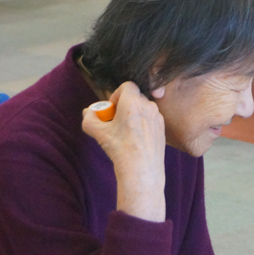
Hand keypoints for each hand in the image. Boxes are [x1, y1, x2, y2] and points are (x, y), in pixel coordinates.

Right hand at [82, 82, 166, 221]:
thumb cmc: (120, 148)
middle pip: (136, 97)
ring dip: (134, 114)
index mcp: (133, 102)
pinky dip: (143, 123)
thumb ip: (89, 118)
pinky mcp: (163, 128)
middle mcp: (149, 106)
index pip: (127, 85)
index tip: (112, 108)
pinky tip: (136, 138)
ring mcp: (158, 117)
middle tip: (116, 120)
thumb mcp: (97, 131)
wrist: (141, 169)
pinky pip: (151, 119)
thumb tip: (88, 112)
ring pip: (144, 109)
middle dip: (124, 105)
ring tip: (125, 131)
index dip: (117, 94)